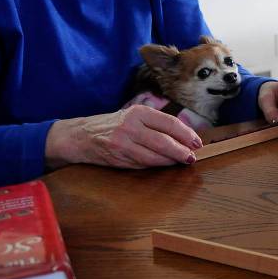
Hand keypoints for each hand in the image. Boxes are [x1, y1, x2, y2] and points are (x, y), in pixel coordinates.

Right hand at [45, 105, 202, 169]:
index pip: (169, 123)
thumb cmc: (114, 124)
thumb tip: (186, 134)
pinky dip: (156, 165)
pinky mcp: (117, 158)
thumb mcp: (133, 115)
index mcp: (138, 112)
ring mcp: (122, 144)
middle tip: (192, 157)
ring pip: (154, 156)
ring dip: (170, 161)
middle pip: (164, 142)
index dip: (186, 134)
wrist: (80, 136)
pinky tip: (164, 165)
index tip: (197, 142)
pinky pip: (142, 164)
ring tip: (181, 162)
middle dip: (181, 151)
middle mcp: (130, 126)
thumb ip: (156, 122)